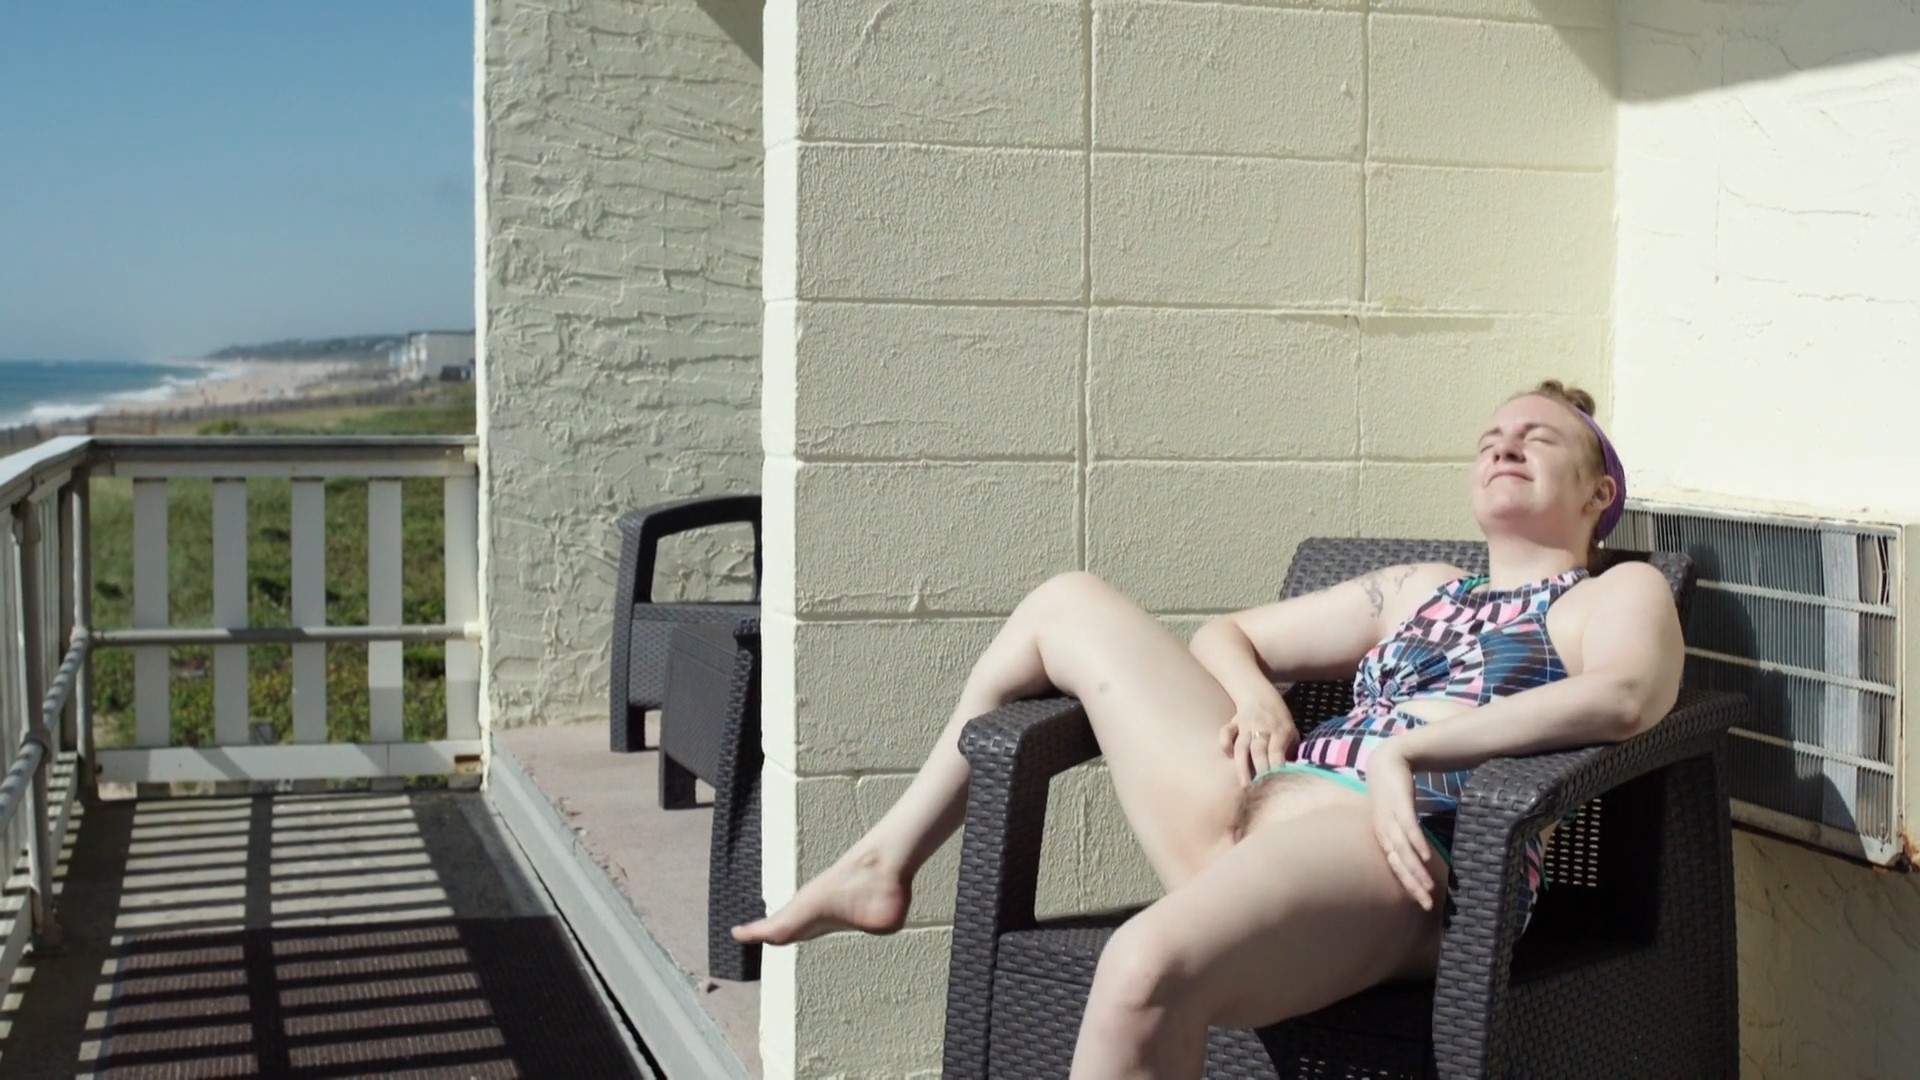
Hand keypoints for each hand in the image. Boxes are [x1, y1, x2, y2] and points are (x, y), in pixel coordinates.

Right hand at [1218, 698, 1298, 784]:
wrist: (1259, 694)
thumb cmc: (1279, 719)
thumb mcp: (1291, 732)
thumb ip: (1291, 751)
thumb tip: (1295, 774)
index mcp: (1280, 731)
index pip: (1276, 750)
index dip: (1276, 766)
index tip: (1277, 783)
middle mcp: (1262, 728)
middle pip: (1258, 750)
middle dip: (1258, 770)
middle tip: (1259, 790)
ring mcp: (1246, 725)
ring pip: (1241, 746)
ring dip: (1242, 766)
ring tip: (1244, 784)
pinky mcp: (1233, 723)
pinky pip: (1226, 733)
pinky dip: (1225, 744)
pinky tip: (1229, 757)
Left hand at [1365, 744, 1434, 910]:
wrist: (1388, 760)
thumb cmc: (1393, 793)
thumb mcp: (1397, 818)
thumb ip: (1406, 837)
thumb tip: (1420, 857)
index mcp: (1382, 837)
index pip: (1395, 867)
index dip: (1408, 886)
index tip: (1423, 904)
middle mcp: (1384, 831)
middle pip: (1398, 864)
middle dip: (1412, 885)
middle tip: (1427, 904)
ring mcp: (1390, 818)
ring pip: (1402, 849)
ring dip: (1415, 869)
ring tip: (1428, 886)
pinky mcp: (1399, 804)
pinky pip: (1408, 826)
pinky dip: (1415, 842)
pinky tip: (1425, 856)